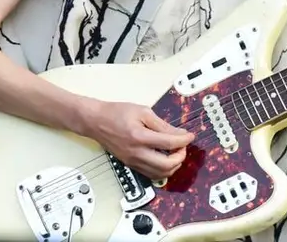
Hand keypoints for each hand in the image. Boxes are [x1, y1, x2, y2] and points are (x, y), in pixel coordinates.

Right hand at [80, 100, 194, 179]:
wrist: (96, 122)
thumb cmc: (117, 113)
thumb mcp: (143, 112)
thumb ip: (162, 125)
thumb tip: (179, 133)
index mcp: (139, 137)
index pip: (169, 143)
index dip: (184, 140)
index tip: (190, 136)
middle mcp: (136, 153)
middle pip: (166, 165)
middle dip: (180, 157)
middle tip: (183, 146)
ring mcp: (132, 161)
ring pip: (160, 174)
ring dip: (173, 165)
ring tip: (175, 152)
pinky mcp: (130, 165)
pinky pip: (151, 174)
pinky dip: (162, 169)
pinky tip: (165, 158)